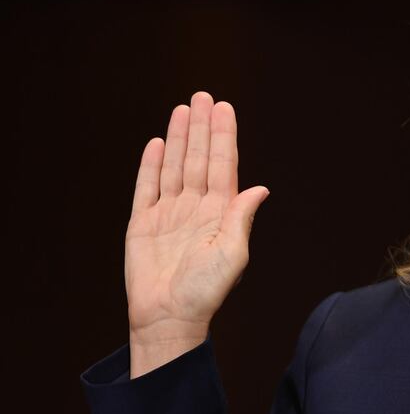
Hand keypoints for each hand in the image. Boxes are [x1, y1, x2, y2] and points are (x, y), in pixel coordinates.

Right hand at [124, 91, 268, 355]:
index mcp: (220, 212)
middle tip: (202, 96)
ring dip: (178, 138)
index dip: (223, 136)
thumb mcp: (232, 254)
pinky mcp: (143, 223)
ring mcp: (169, 213)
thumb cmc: (205, 291)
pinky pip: (146, 187)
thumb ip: (242, 217)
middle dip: (200, 127)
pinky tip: (156, 143)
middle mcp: (196, 207)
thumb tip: (261, 188)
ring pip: (174, 166)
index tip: (224, 108)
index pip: (223, 165)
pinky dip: (150, 165)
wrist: (168, 317)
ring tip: (182, 110)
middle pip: (198, 158)